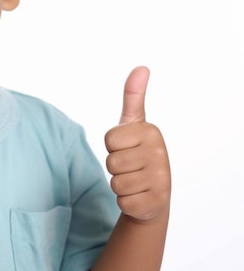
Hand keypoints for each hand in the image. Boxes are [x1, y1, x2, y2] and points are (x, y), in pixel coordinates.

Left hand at [104, 67, 170, 222]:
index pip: (109, 139)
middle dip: (114, 168)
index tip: (126, 148)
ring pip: (115, 182)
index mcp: (151, 132)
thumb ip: (133, 97)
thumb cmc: (138, 153)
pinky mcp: (157, 203)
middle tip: (131, 168)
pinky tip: (139, 196)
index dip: (112, 147)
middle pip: (111, 162)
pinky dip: (125, 201)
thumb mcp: (133, 124)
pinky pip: (123, 202)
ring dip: (120, 184)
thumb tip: (141, 67)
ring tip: (135, 181)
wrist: (154, 194)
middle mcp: (160, 154)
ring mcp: (161, 179)